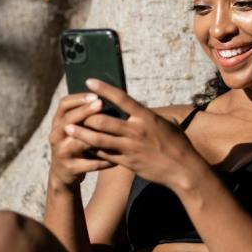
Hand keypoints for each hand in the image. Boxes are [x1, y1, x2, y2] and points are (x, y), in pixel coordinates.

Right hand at [48, 92, 115, 186]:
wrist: (63, 174)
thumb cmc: (76, 144)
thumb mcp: (76, 128)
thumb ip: (86, 116)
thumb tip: (110, 96)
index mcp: (58, 123)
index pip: (64, 105)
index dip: (78, 98)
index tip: (95, 94)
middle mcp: (56, 136)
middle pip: (68, 120)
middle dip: (84, 111)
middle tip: (101, 103)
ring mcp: (62, 153)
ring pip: (78, 142)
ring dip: (96, 136)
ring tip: (112, 131)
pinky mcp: (70, 168)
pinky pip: (90, 164)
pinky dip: (105, 160)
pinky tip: (119, 157)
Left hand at [63, 79, 206, 189]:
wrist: (184, 170)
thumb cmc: (179, 145)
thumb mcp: (168, 125)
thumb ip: (153, 116)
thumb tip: (144, 109)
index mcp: (146, 117)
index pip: (121, 98)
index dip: (104, 89)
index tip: (90, 82)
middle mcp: (136, 130)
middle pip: (103, 120)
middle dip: (86, 115)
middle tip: (76, 112)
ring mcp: (130, 147)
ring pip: (98, 139)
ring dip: (81, 133)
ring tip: (68, 128)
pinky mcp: (127, 162)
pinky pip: (105, 155)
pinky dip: (93, 150)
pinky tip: (83, 147)